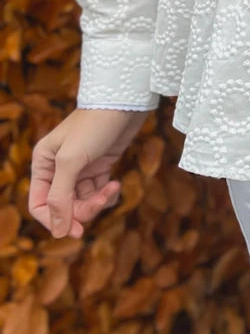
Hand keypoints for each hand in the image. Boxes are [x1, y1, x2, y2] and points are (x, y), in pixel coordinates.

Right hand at [29, 108, 151, 238]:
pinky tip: (116, 184)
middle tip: (100, 203)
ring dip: (98, 201)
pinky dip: (107, 194)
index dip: (55, 220)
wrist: (124, 101)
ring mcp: (79, 167)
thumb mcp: (72, 160)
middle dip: (82, 210)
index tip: (76, 230)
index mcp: (43, 163)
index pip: (40, 205)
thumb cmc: (94, 125)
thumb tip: (57, 231)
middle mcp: (58, 167)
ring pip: (82, 201)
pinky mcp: (99, 166)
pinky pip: (98, 192)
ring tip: (112, 189)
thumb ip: (61, 196)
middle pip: (64, 206)